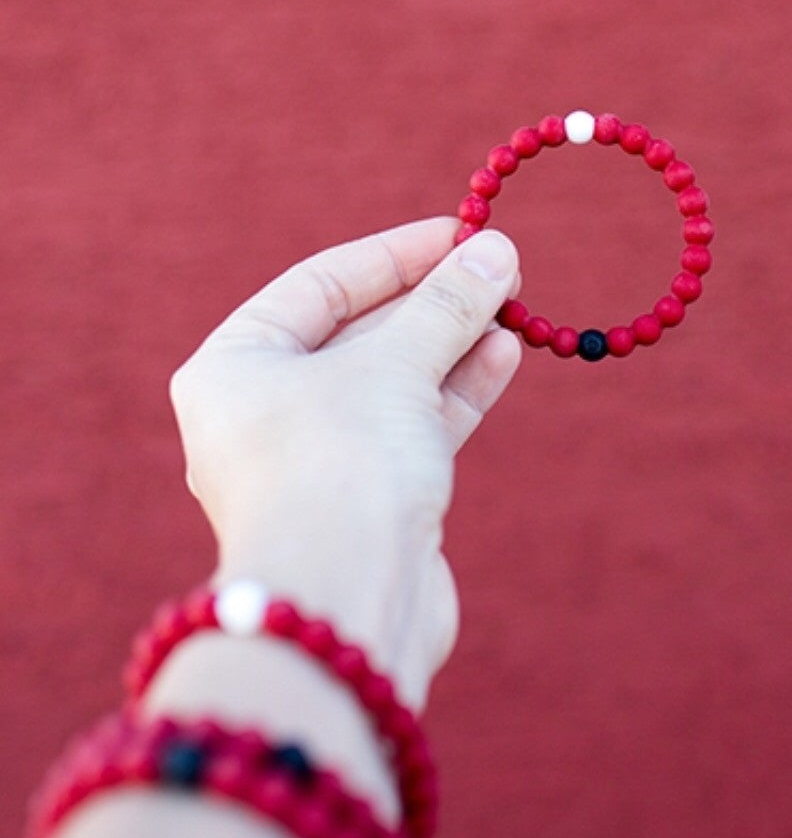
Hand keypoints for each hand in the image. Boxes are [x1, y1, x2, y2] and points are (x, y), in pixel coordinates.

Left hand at [168, 217, 521, 707]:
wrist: (346, 605)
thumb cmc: (342, 466)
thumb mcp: (393, 367)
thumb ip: (445, 306)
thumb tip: (496, 251)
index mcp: (234, 369)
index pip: (319, 286)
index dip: (394, 255)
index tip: (458, 232)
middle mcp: (267, 414)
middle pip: (359, 335)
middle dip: (431, 302)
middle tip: (498, 268)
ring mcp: (320, 462)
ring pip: (394, 385)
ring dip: (452, 345)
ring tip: (511, 308)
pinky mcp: (368, 501)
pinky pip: (414, 429)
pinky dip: (456, 393)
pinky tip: (502, 356)